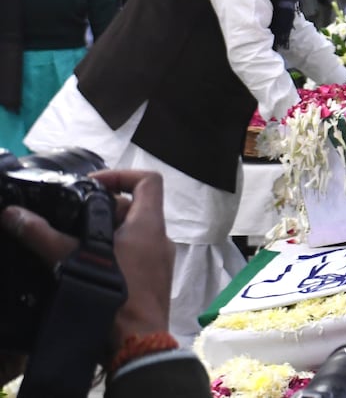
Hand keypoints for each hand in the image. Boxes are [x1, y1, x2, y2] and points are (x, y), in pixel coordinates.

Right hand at [1, 170, 173, 359]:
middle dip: (103, 208)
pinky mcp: (153, 280)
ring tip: (72, 241)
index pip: (148, 180)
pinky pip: (135, 255)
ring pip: (133, 233)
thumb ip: (42, 235)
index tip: (91, 185)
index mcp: (150, 224)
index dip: (121, 175)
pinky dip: (113, 253)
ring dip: (105, 233)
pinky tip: (84, 266)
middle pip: (135, 207)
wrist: (137, 343)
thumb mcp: (74, 261)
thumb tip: (13, 214)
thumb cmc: (114, 295)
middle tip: (71, 217)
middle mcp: (160, 238)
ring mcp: (160, 260)